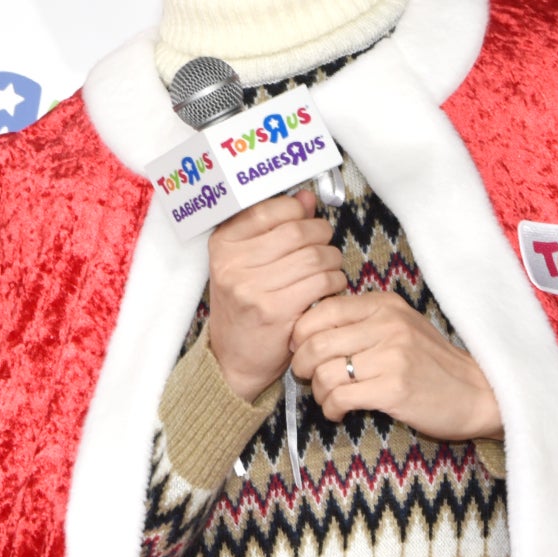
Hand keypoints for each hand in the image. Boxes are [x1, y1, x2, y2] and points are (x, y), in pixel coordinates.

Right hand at [206, 188, 346, 402]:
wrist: (234, 359)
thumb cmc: (245, 306)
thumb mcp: (247, 263)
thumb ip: (275, 227)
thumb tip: (305, 197)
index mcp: (223, 245)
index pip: (268, 209)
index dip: (296, 210)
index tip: (305, 218)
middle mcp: (232, 264)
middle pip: (297, 231)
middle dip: (320, 233)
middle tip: (324, 243)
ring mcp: (252, 288)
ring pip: (314, 256)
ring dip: (332, 259)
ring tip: (328, 267)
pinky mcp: (275, 311)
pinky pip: (321, 282)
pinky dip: (334, 281)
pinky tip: (329, 287)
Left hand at [288, 290, 502, 440]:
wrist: (479, 394)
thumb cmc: (431, 363)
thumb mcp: (399, 326)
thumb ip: (360, 322)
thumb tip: (306, 330)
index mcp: (383, 304)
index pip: (321, 310)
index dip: (300, 333)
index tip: (301, 350)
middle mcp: (387, 324)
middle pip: (315, 342)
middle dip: (302, 365)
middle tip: (308, 378)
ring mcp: (392, 356)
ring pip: (324, 372)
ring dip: (318, 392)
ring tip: (329, 399)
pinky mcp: (395, 388)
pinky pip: (340, 397)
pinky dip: (331, 408)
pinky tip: (339, 412)